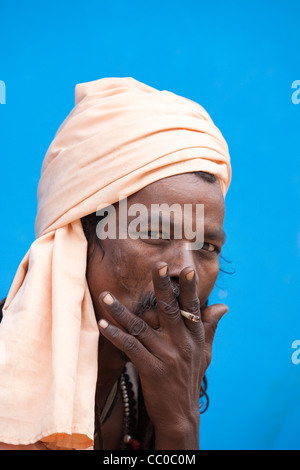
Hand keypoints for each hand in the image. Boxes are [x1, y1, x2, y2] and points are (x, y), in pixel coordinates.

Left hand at [98, 261, 227, 448]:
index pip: (193, 308)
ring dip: (121, 311)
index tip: (187, 269)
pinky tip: (104, 325)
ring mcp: (167, 357)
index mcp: (195, 337)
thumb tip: (224, 305)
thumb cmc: (190, 378)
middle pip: (170, 310)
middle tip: (157, 267)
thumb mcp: (205, 352)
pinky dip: (115, 336)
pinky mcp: (151, 370)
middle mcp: (182, 344)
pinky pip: (130, 348)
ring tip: (105, 296)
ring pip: (141, 327)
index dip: (190, 288)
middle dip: (162, 287)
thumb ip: (210, 327)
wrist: (180, 415)